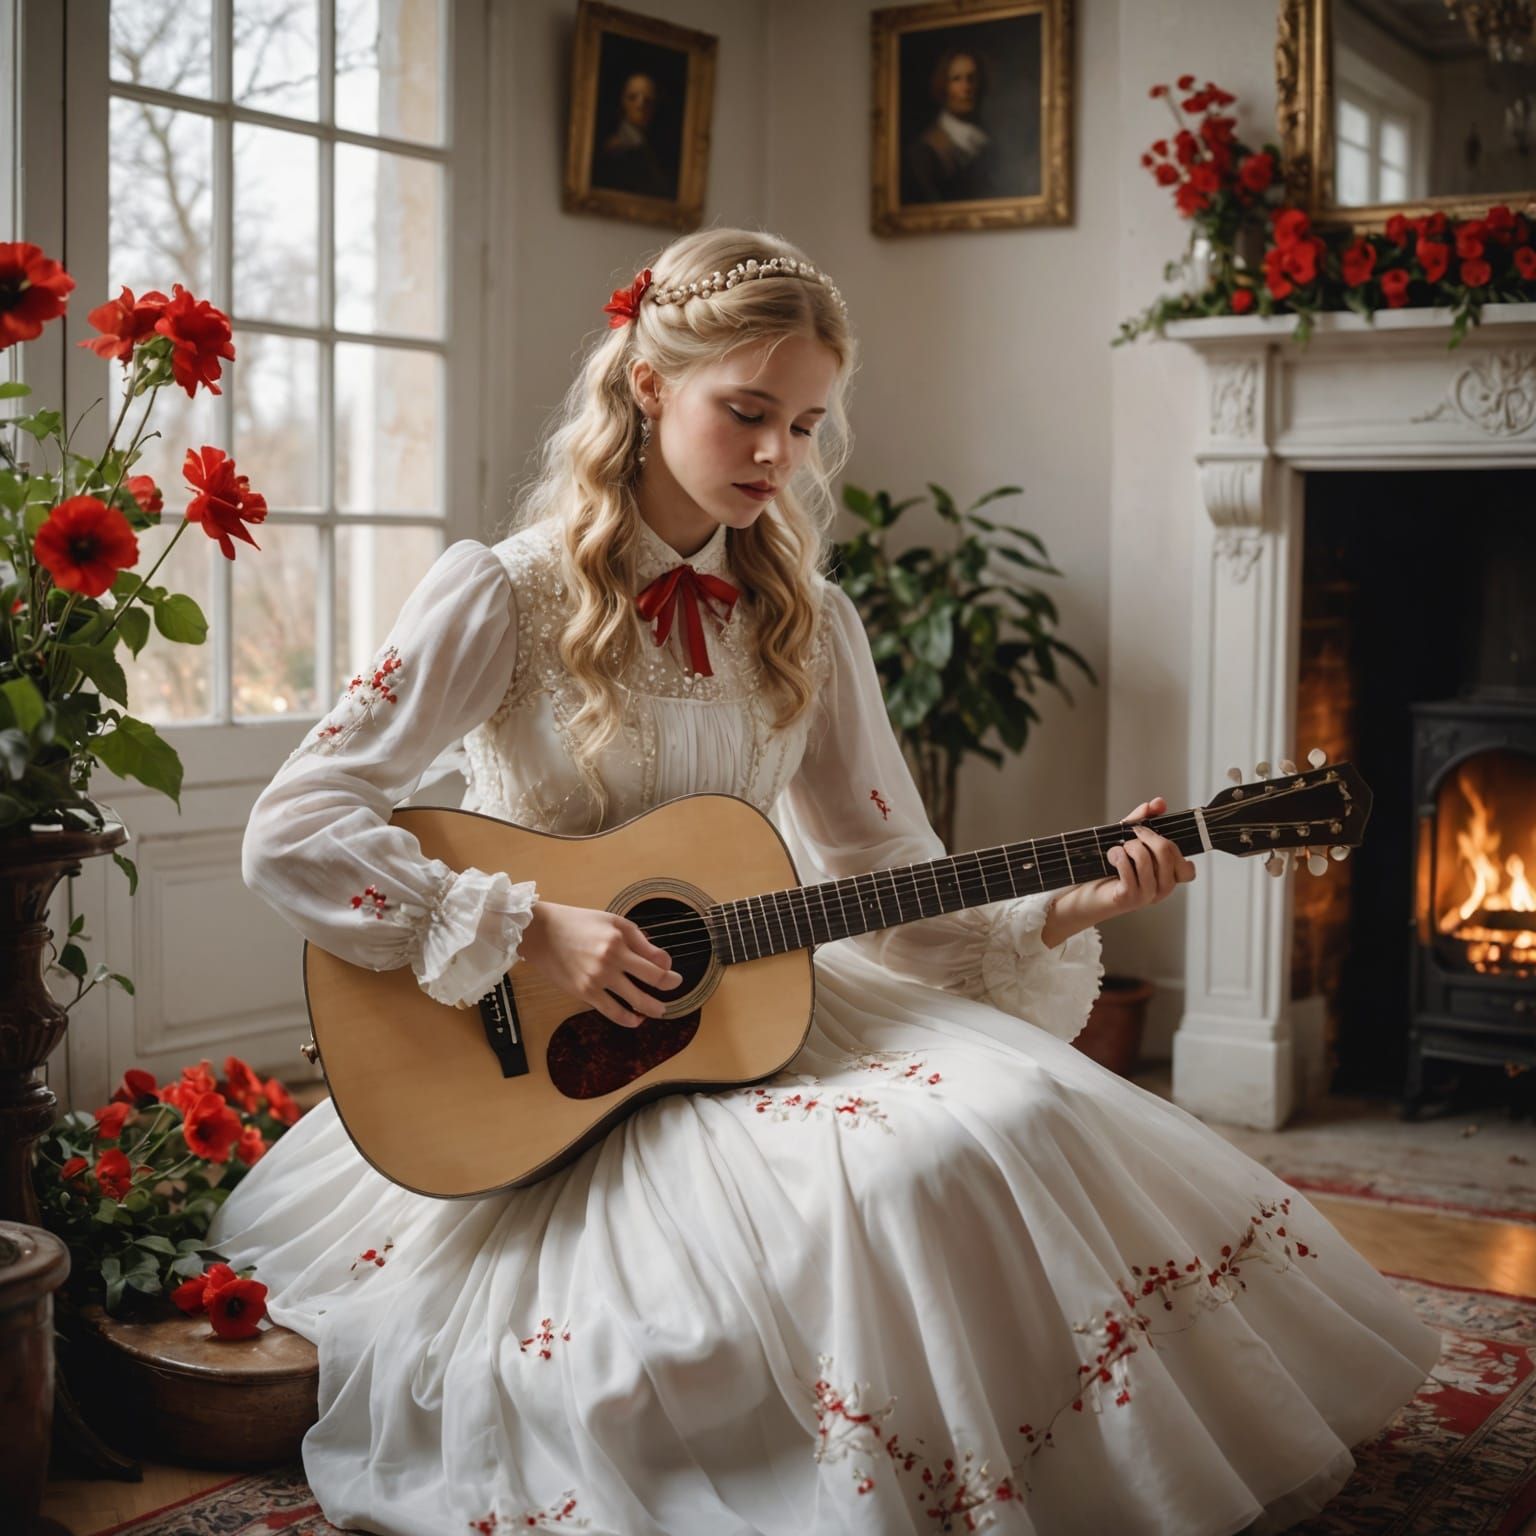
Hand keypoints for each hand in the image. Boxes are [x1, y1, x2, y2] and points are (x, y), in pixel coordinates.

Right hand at [519, 900, 682, 1028]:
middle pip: (650, 983)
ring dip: (651, 1009)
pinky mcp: (584, 992)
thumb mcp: (613, 922)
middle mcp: (610, 962)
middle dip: (665, 992)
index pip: (655, 964)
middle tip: (671, 997)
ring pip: (634, 1002)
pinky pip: (612, 1012)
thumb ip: (640, 941)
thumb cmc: (579, 923)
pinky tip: (636, 1020)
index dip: (669, 975)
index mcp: (619, 942)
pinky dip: (627, 1019)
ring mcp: (597, 980)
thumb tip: (663, 961)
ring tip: (658, 1011)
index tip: (675, 979)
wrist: (541, 933)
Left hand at [1040, 796, 1196, 945]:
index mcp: (1168, 878)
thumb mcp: (1128, 840)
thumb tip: (1158, 803)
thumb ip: (1144, 821)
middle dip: (1146, 834)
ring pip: (1146, 858)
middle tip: (1132, 833)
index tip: (1155, 836)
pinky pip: (1128, 870)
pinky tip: (1111, 857)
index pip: (1188, 870)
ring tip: (1119, 848)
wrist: (1085, 892)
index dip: (1175, 848)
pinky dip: (1117, 856)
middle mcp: (1162, 889)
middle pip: (1167, 851)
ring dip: (1129, 846)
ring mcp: (1146, 896)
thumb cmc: (1110, 867)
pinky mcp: (1127, 898)